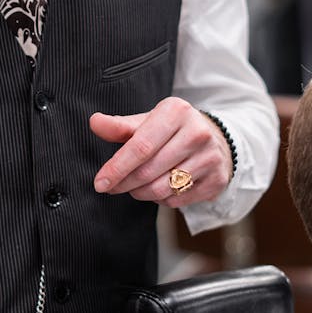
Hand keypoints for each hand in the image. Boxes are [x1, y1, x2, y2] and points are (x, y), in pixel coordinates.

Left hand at [90, 97, 231, 207]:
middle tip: (112, 187)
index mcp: (176, 112)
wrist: (214, 138)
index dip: (117, 168)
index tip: (100, 183)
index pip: (141, 147)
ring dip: (141, 193)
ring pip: (162, 189)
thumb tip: (94, 122)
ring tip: (135, 186)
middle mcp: (197, 133)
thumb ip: (120, 126)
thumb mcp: (147, 122)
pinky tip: (159, 187)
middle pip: (149, 171)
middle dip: (124, 183)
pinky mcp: (216, 179)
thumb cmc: (171, 130)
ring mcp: (210, 157)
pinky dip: (161, 199)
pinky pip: (177, 200)